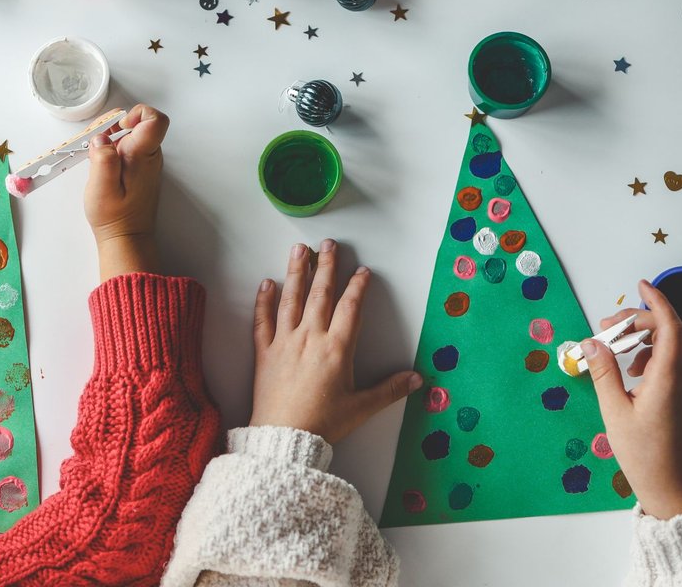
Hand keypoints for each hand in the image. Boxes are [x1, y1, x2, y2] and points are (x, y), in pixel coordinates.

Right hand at [84, 105, 167, 279]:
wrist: (126, 237)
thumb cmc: (115, 216)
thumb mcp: (102, 187)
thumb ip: (103, 158)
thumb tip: (101, 138)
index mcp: (143, 156)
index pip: (155, 120)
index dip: (136, 114)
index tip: (117, 127)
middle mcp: (149, 156)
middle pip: (139, 123)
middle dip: (114, 126)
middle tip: (95, 141)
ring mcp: (146, 162)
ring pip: (132, 135)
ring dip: (111, 138)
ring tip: (95, 154)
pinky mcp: (139, 169)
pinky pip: (128, 148)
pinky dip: (112, 149)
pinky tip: (100, 164)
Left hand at [249, 240, 421, 444]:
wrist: (284, 438)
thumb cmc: (323, 423)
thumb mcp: (362, 407)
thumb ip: (390, 389)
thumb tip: (418, 379)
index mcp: (337, 348)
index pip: (351, 308)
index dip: (358, 287)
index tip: (363, 271)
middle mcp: (311, 338)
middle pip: (320, 294)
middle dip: (326, 266)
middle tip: (329, 243)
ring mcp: (285, 343)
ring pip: (291, 300)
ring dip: (296, 272)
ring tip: (299, 250)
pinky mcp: (264, 353)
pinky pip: (263, 321)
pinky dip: (264, 301)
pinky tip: (266, 283)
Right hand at [582, 280, 681, 519]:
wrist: (671, 483)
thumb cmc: (643, 451)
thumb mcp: (614, 410)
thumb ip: (603, 372)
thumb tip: (591, 342)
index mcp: (668, 375)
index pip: (669, 325)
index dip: (656, 301)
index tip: (640, 285)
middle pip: (667, 330)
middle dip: (637, 321)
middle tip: (607, 327)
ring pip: (668, 345)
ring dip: (642, 337)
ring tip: (613, 346)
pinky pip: (668, 360)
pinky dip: (648, 353)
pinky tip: (628, 369)